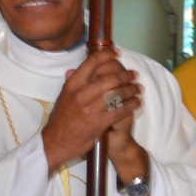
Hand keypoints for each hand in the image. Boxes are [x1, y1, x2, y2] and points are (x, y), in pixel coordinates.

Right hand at [42, 49, 141, 173]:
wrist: (56, 142)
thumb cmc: (61, 119)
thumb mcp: (63, 97)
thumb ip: (71, 83)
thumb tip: (74, 70)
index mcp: (72, 84)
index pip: (92, 62)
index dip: (107, 55)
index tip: (117, 53)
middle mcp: (81, 94)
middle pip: (110, 78)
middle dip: (126, 75)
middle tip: (134, 75)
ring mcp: (90, 108)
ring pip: (118, 94)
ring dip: (132, 90)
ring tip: (139, 89)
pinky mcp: (99, 122)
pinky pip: (120, 110)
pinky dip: (132, 106)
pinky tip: (137, 103)